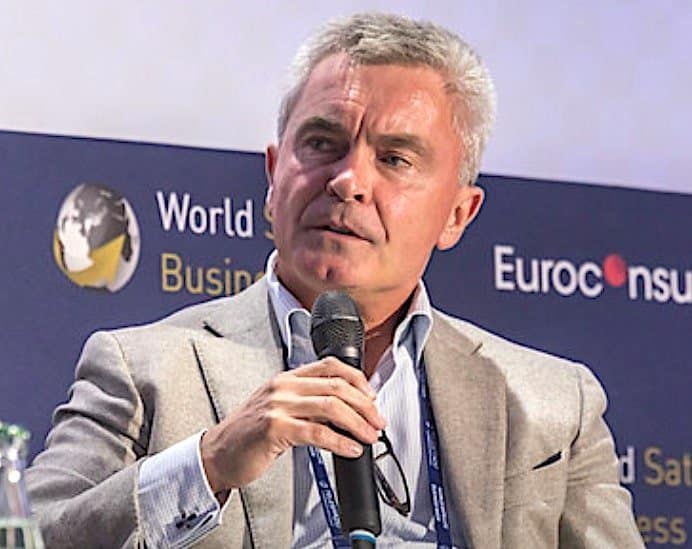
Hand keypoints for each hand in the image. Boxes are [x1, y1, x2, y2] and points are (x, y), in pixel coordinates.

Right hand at [200, 357, 385, 494]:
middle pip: (337, 386)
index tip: (372, 397)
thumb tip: (347, 412)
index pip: (330, 365)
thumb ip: (308, 404)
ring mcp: (278, 405)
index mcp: (286, 378)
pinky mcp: (274, 428)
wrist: (216, 454)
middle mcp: (283, 386)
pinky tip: (350, 449)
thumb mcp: (279, 409)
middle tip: (377, 421)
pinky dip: (340, 442)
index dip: (357, 379)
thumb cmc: (249, 435)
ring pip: (331, 407)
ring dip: (357, 423)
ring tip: (369, 436)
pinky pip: (317, 432)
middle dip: (364, 405)